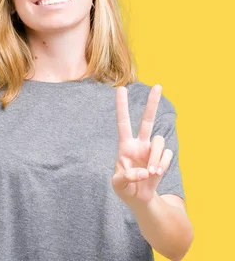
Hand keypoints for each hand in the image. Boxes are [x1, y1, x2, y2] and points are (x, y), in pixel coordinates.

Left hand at [112, 85, 173, 204]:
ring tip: (151, 173)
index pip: (123, 123)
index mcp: (125, 146)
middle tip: (158, 85)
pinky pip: (167, 155)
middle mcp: (139, 144)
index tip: (121, 89)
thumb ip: (126, 177)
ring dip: (156, 157)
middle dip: (152, 104)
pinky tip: (156, 174)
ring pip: (159, 142)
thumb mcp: (118, 185)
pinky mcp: (162, 158)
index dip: (122, 107)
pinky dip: (162, 165)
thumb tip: (144, 171)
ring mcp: (152, 150)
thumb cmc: (124, 188)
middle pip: (147, 121)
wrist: (139, 198)